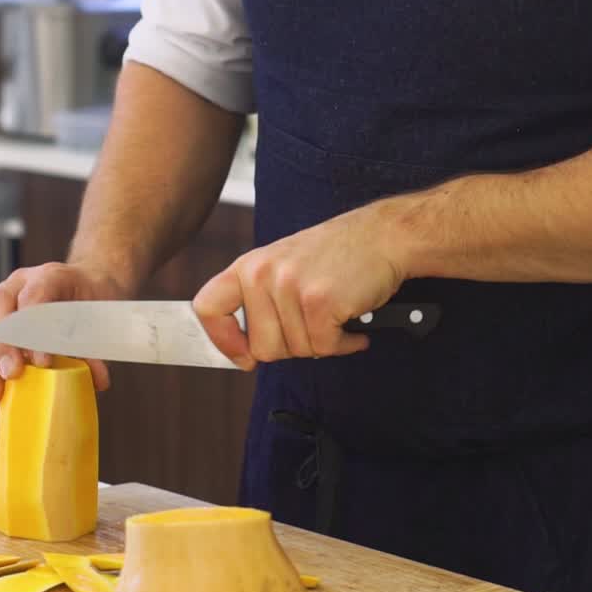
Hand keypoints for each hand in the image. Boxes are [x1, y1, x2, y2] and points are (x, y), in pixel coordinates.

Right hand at [0, 263, 126, 403]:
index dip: (35, 329)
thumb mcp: (99, 320)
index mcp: (49, 276)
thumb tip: (98, 380)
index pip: (34, 296)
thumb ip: (96, 349)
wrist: (82, 289)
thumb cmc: (88, 305)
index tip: (43, 362)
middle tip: (13, 375)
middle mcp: (17, 284)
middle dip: (1, 345)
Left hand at [193, 203, 406, 370]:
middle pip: (262, 347)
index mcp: (249, 266)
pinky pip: (324, 347)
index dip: (222, 340)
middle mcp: (263, 274)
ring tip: (336, 317)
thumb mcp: (284, 265)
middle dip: (293, 347)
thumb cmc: (339, 255)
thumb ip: (259, 299)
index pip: (208, 308)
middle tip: (315, 325)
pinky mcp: (319, 301)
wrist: (384, 235)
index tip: (243, 356)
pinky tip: (352, 325)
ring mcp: (290, 287)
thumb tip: (244, 350)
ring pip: (296, 350)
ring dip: (323, 343)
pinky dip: (344, 344)